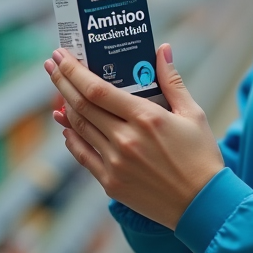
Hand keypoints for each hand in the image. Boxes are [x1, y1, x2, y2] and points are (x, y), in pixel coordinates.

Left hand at [45, 44, 224, 229]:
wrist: (201, 203)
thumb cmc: (201, 155)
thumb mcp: (193, 113)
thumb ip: (172, 80)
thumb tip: (162, 49)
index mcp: (146, 118)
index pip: (98, 90)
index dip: (74, 71)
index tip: (61, 56)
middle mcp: (125, 139)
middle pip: (82, 105)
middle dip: (63, 81)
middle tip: (51, 63)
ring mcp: (115, 163)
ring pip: (79, 128)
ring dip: (64, 107)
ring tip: (58, 92)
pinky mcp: (111, 183)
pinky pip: (82, 156)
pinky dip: (72, 139)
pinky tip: (67, 127)